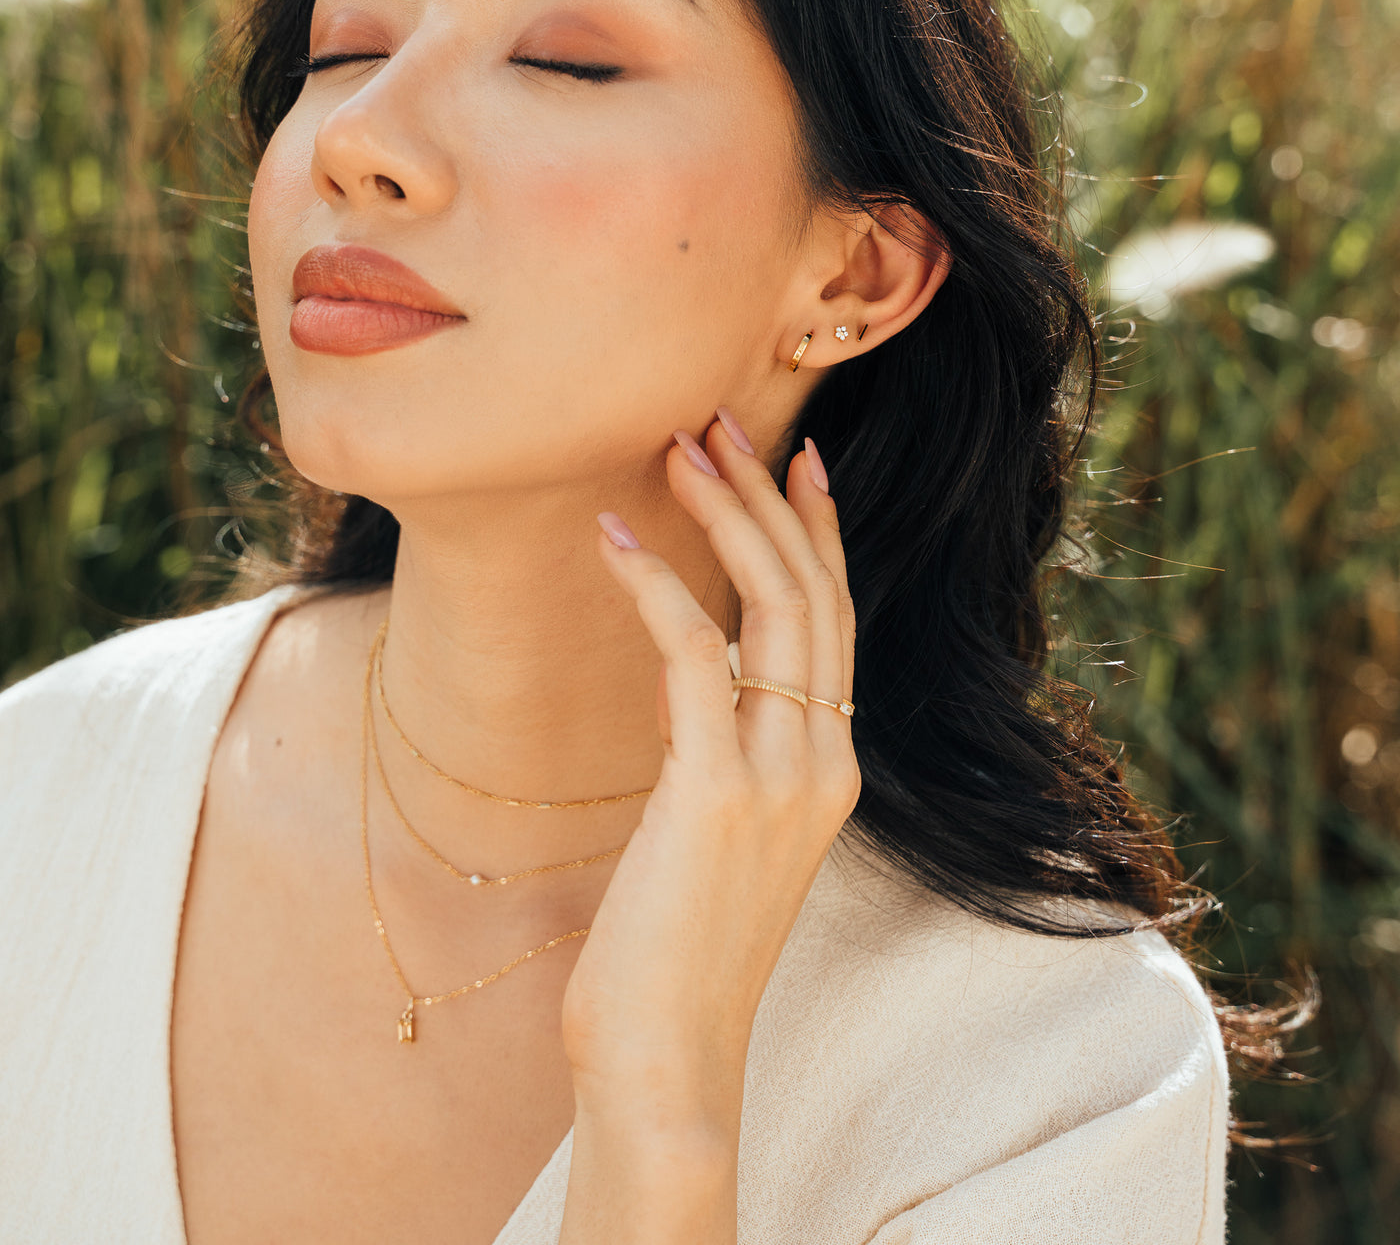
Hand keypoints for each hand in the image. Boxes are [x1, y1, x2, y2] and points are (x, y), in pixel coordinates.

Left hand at [563, 410, 859, 1138]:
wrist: (668, 1057)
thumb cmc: (676, 948)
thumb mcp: (715, 834)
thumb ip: (723, 753)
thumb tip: (690, 680)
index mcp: (831, 768)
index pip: (836, 623)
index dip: (817, 536)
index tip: (795, 462)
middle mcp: (825, 761)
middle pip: (812, 595)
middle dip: (768, 499)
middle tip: (717, 423)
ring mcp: (783, 776)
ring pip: (773, 607)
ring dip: (724, 516)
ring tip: (678, 446)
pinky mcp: (719, 793)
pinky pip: (694, 656)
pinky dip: (654, 585)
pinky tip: (612, 534)